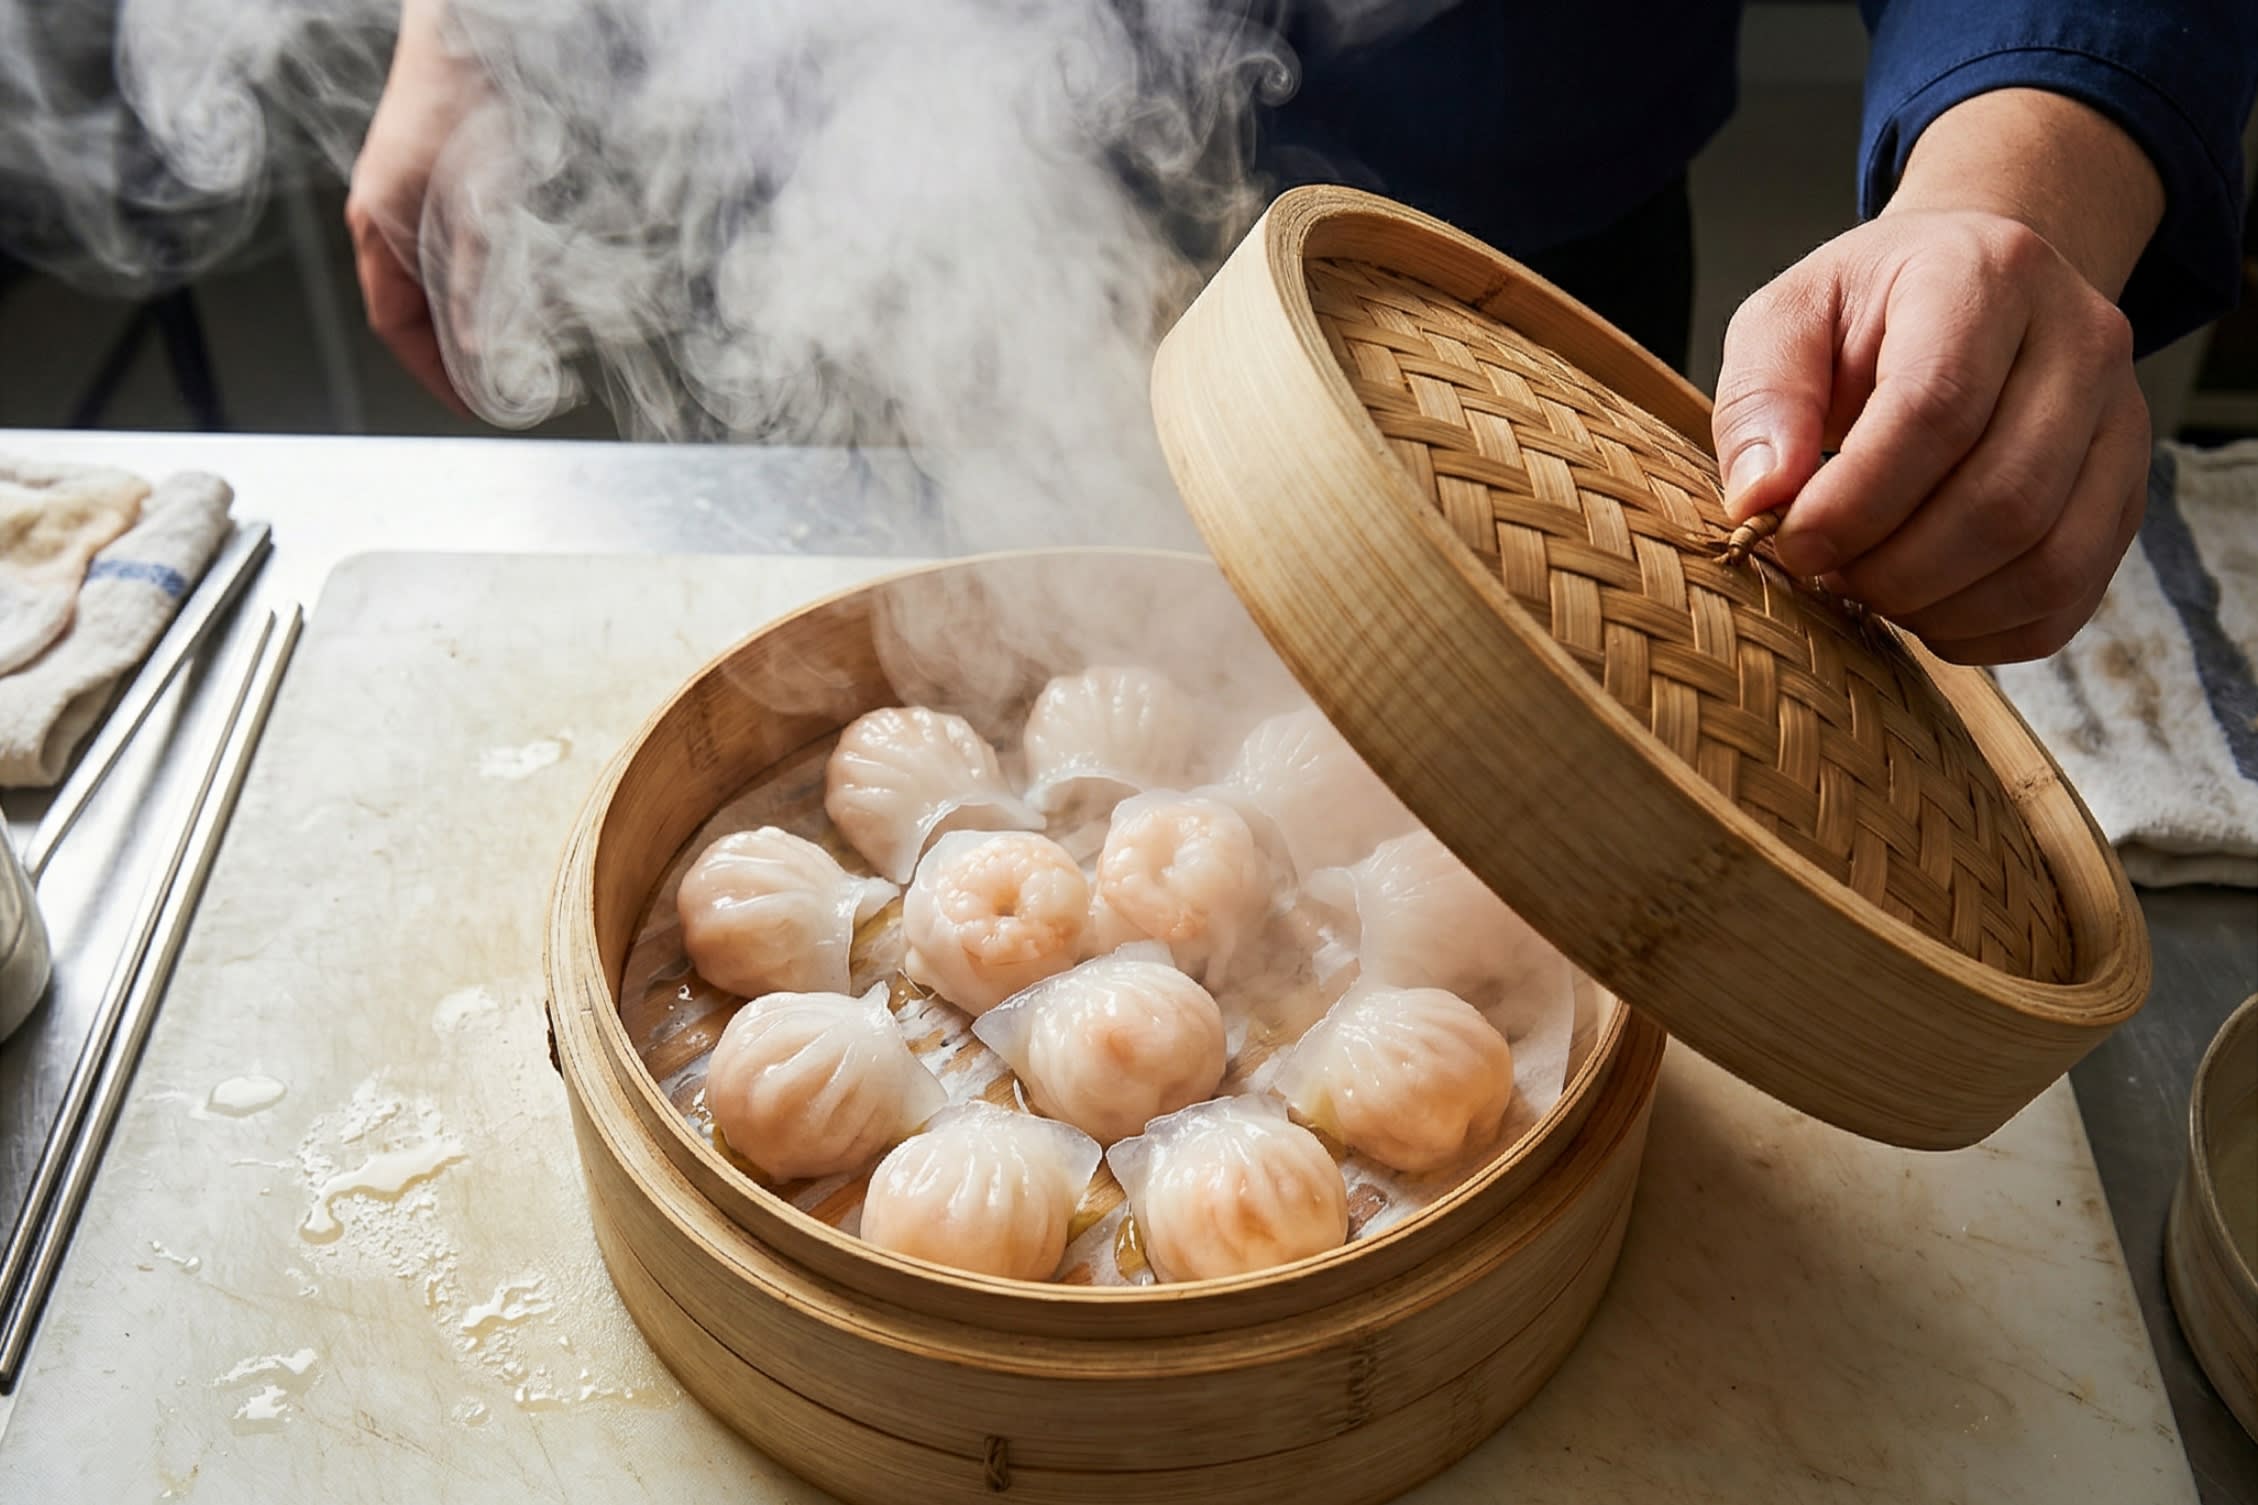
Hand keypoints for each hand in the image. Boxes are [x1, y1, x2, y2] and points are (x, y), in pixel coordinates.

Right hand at [345, 0, 482, 415]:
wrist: (468, 32)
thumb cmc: (462, 105)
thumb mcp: (473, 207)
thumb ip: (470, 280)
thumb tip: (474, 351)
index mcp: (375, 228)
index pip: (394, 324)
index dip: (431, 372)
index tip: (470, 406)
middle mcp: (382, 219)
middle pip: (408, 308)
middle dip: (448, 355)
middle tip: (494, 391)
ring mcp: (404, 200)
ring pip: (428, 281)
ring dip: (462, 321)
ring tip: (505, 356)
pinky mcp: (430, 184)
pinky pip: (442, 252)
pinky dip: (470, 284)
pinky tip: (501, 295)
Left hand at [1712, 90, 2164, 664]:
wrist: (1971, 287)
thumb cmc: (1866, 312)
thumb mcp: (1787, 319)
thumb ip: (1762, 399)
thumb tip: (1760, 499)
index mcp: (1987, 279)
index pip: (1936, 412)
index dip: (1855, 503)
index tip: (1792, 542)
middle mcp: (2082, 342)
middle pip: (2004, 500)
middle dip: (1894, 569)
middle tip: (1826, 574)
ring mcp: (2122, 421)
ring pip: (2049, 561)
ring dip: (1939, 607)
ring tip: (1867, 590)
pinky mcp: (2125, 493)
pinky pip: (2068, 597)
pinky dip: (1984, 631)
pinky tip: (1920, 607)